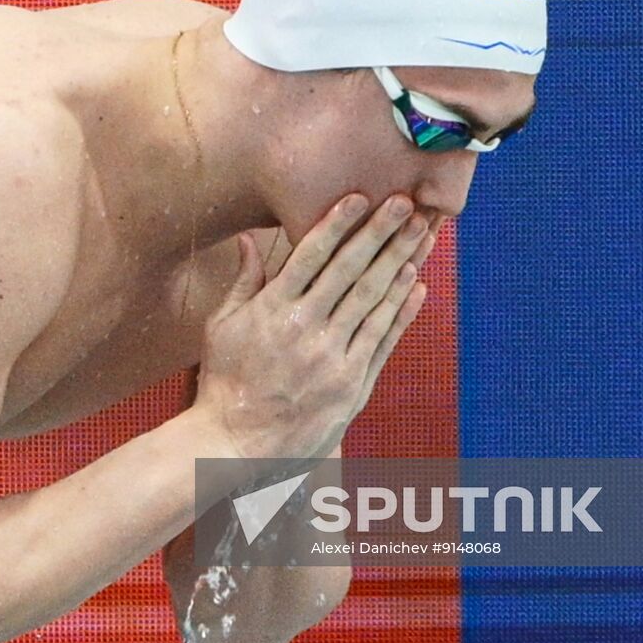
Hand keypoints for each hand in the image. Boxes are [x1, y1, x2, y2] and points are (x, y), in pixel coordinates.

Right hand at [193, 194, 427, 461]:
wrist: (234, 445)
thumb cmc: (223, 383)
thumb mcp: (220, 327)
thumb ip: (242, 282)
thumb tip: (248, 240)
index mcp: (271, 310)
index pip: (311, 256)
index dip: (338, 224)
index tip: (360, 197)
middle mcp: (306, 330)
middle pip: (351, 271)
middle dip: (381, 233)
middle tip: (406, 203)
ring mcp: (332, 358)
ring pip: (373, 301)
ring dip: (400, 262)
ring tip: (422, 234)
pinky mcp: (351, 385)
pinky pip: (382, 341)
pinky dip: (401, 311)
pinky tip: (416, 284)